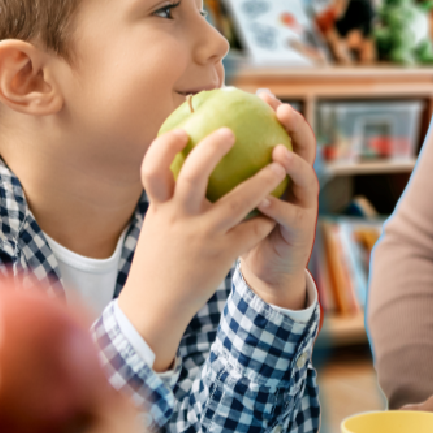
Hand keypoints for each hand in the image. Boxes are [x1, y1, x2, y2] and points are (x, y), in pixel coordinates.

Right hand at [123, 125, 288, 367]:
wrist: (155, 305)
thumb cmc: (160, 259)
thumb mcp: (158, 224)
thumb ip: (170, 198)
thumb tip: (181, 164)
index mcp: (159, 209)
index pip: (153, 169)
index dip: (164, 146)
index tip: (181, 128)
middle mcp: (178, 219)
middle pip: (194, 175)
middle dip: (213, 149)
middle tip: (232, 131)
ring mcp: (202, 237)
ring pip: (237, 202)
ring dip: (262, 181)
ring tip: (280, 166)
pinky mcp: (222, 256)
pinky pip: (252, 231)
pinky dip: (265, 221)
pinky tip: (275, 215)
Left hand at [234, 90, 320, 308]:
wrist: (267, 271)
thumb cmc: (244, 230)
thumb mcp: (236, 198)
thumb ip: (226, 173)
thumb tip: (192, 140)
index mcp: (283, 174)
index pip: (285, 136)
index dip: (278, 114)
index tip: (263, 94)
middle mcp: (298, 186)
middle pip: (305, 149)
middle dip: (297, 127)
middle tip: (282, 110)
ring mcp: (303, 208)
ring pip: (305, 181)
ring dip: (293, 164)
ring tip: (277, 151)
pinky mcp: (300, 233)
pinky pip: (289, 217)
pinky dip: (277, 207)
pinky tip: (263, 201)